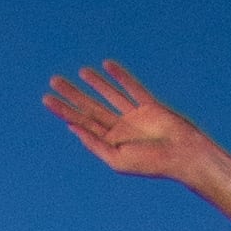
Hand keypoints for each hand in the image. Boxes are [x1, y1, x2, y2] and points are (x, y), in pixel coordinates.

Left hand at [45, 63, 218, 188]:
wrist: (182, 155)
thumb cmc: (151, 163)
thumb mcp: (117, 160)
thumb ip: (95, 144)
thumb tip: (73, 128)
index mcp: (110, 144)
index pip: (82, 124)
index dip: (64, 111)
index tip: (48, 100)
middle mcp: (119, 129)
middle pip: (91, 107)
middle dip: (72, 94)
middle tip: (54, 81)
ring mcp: (133, 116)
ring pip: (109, 95)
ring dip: (94, 83)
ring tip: (78, 73)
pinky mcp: (148, 105)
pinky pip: (131, 87)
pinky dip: (120, 76)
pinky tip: (106, 66)